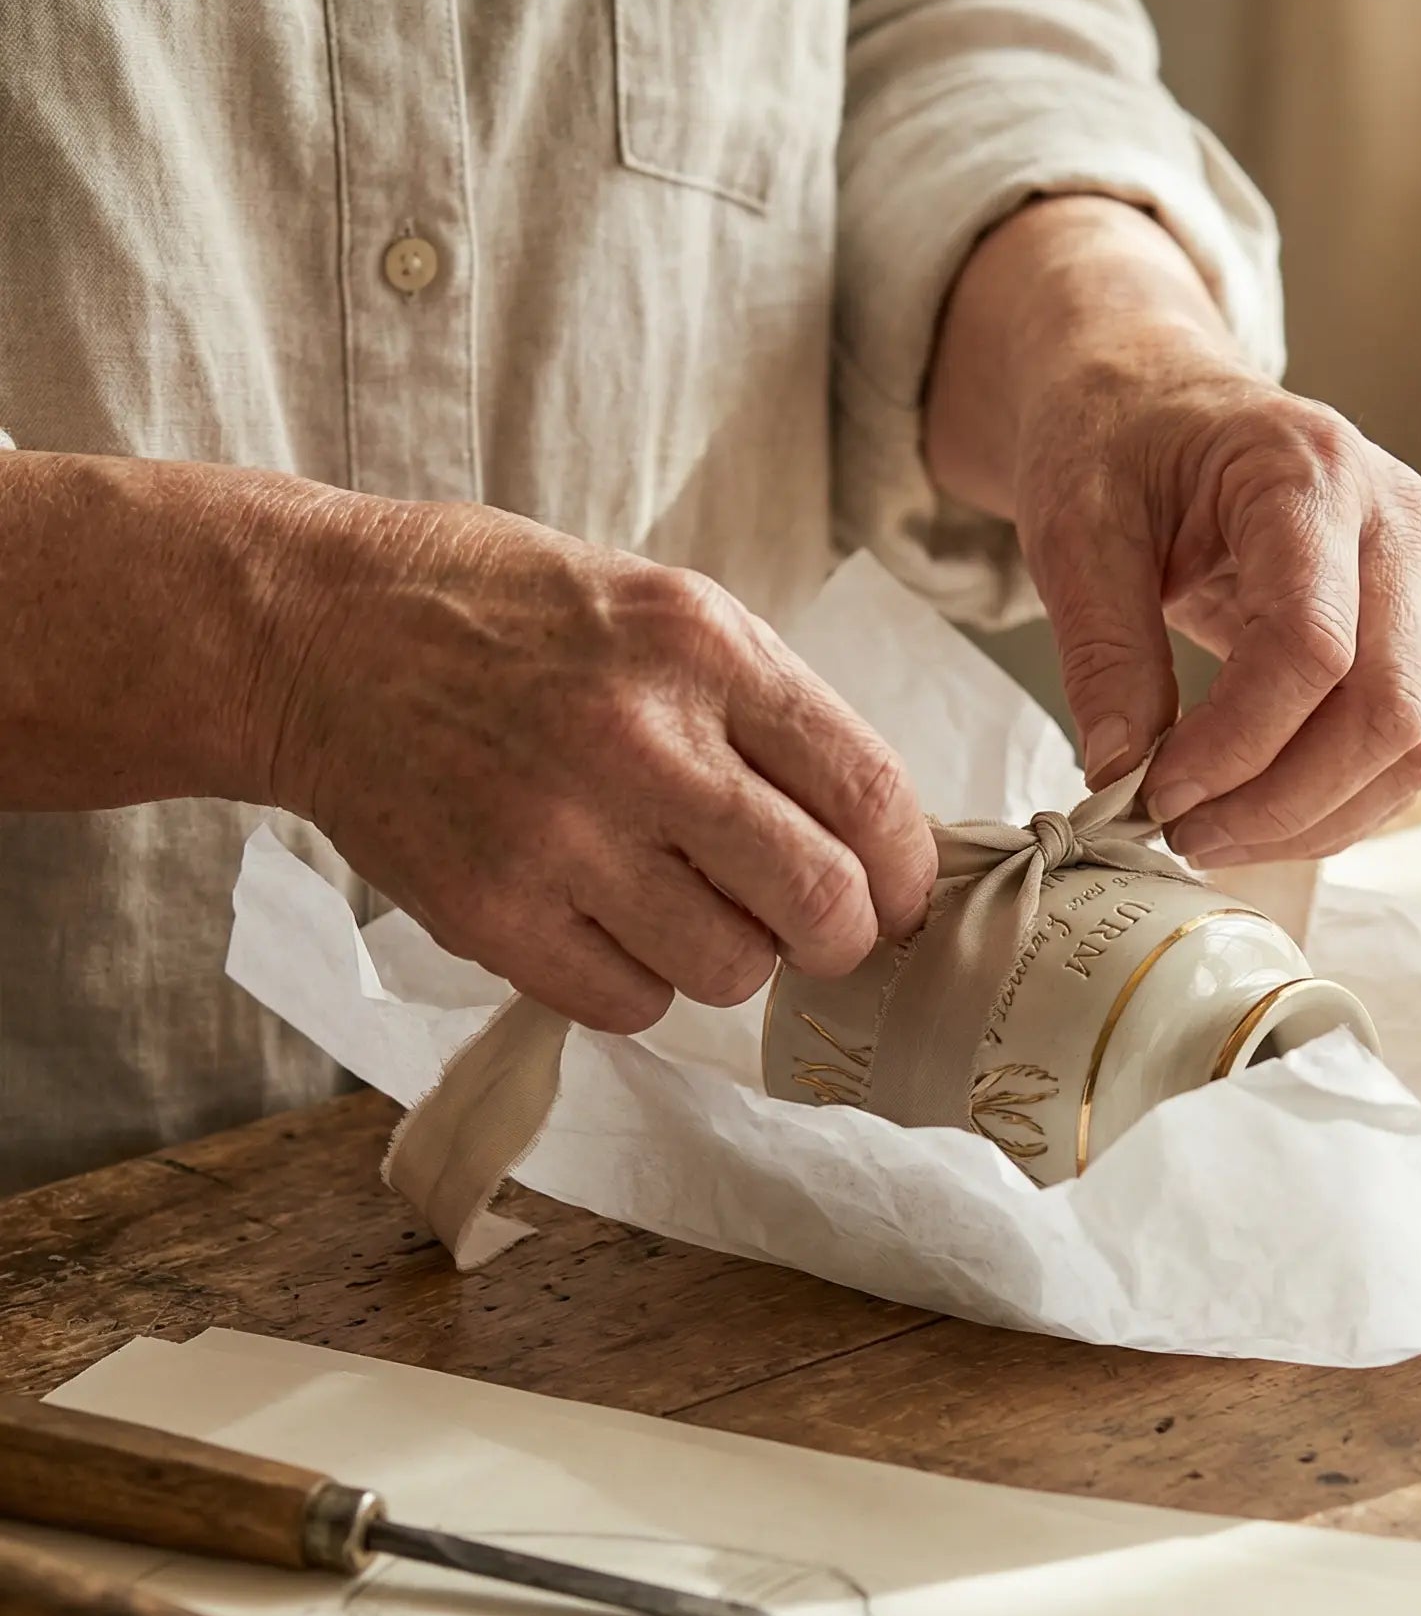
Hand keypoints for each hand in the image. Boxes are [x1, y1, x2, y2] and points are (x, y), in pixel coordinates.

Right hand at [257, 489, 934, 1030]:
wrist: (315, 632)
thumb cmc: (508, 618)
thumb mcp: (663, 610)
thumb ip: (772, 712)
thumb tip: (879, 837)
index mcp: (703, 648)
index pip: (870, 793)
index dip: (910, 873)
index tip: (903, 898)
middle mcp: (641, 740)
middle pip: (821, 902)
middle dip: (842, 937)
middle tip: (816, 930)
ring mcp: (559, 832)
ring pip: (731, 972)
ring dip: (733, 960)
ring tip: (683, 905)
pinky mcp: (489, 910)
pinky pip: (630, 1006)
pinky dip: (640, 985)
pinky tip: (606, 926)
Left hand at [925, 195, 1420, 869]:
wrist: (1149, 395)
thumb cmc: (1113, 440)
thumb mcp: (1075, 526)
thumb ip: (1102, 651)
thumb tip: (1121, 775)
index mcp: (1310, 472)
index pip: (1311, 645)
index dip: (1237, 745)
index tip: (1154, 793)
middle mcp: (1390, 524)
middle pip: (1389, 710)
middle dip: (1284, 802)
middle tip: (1182, 833)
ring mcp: (1413, 579)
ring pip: (1410, 745)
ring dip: (1312, 818)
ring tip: (1207, 833)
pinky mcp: (1405, 631)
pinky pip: (1396, 748)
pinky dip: (1329, 803)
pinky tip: (1248, 813)